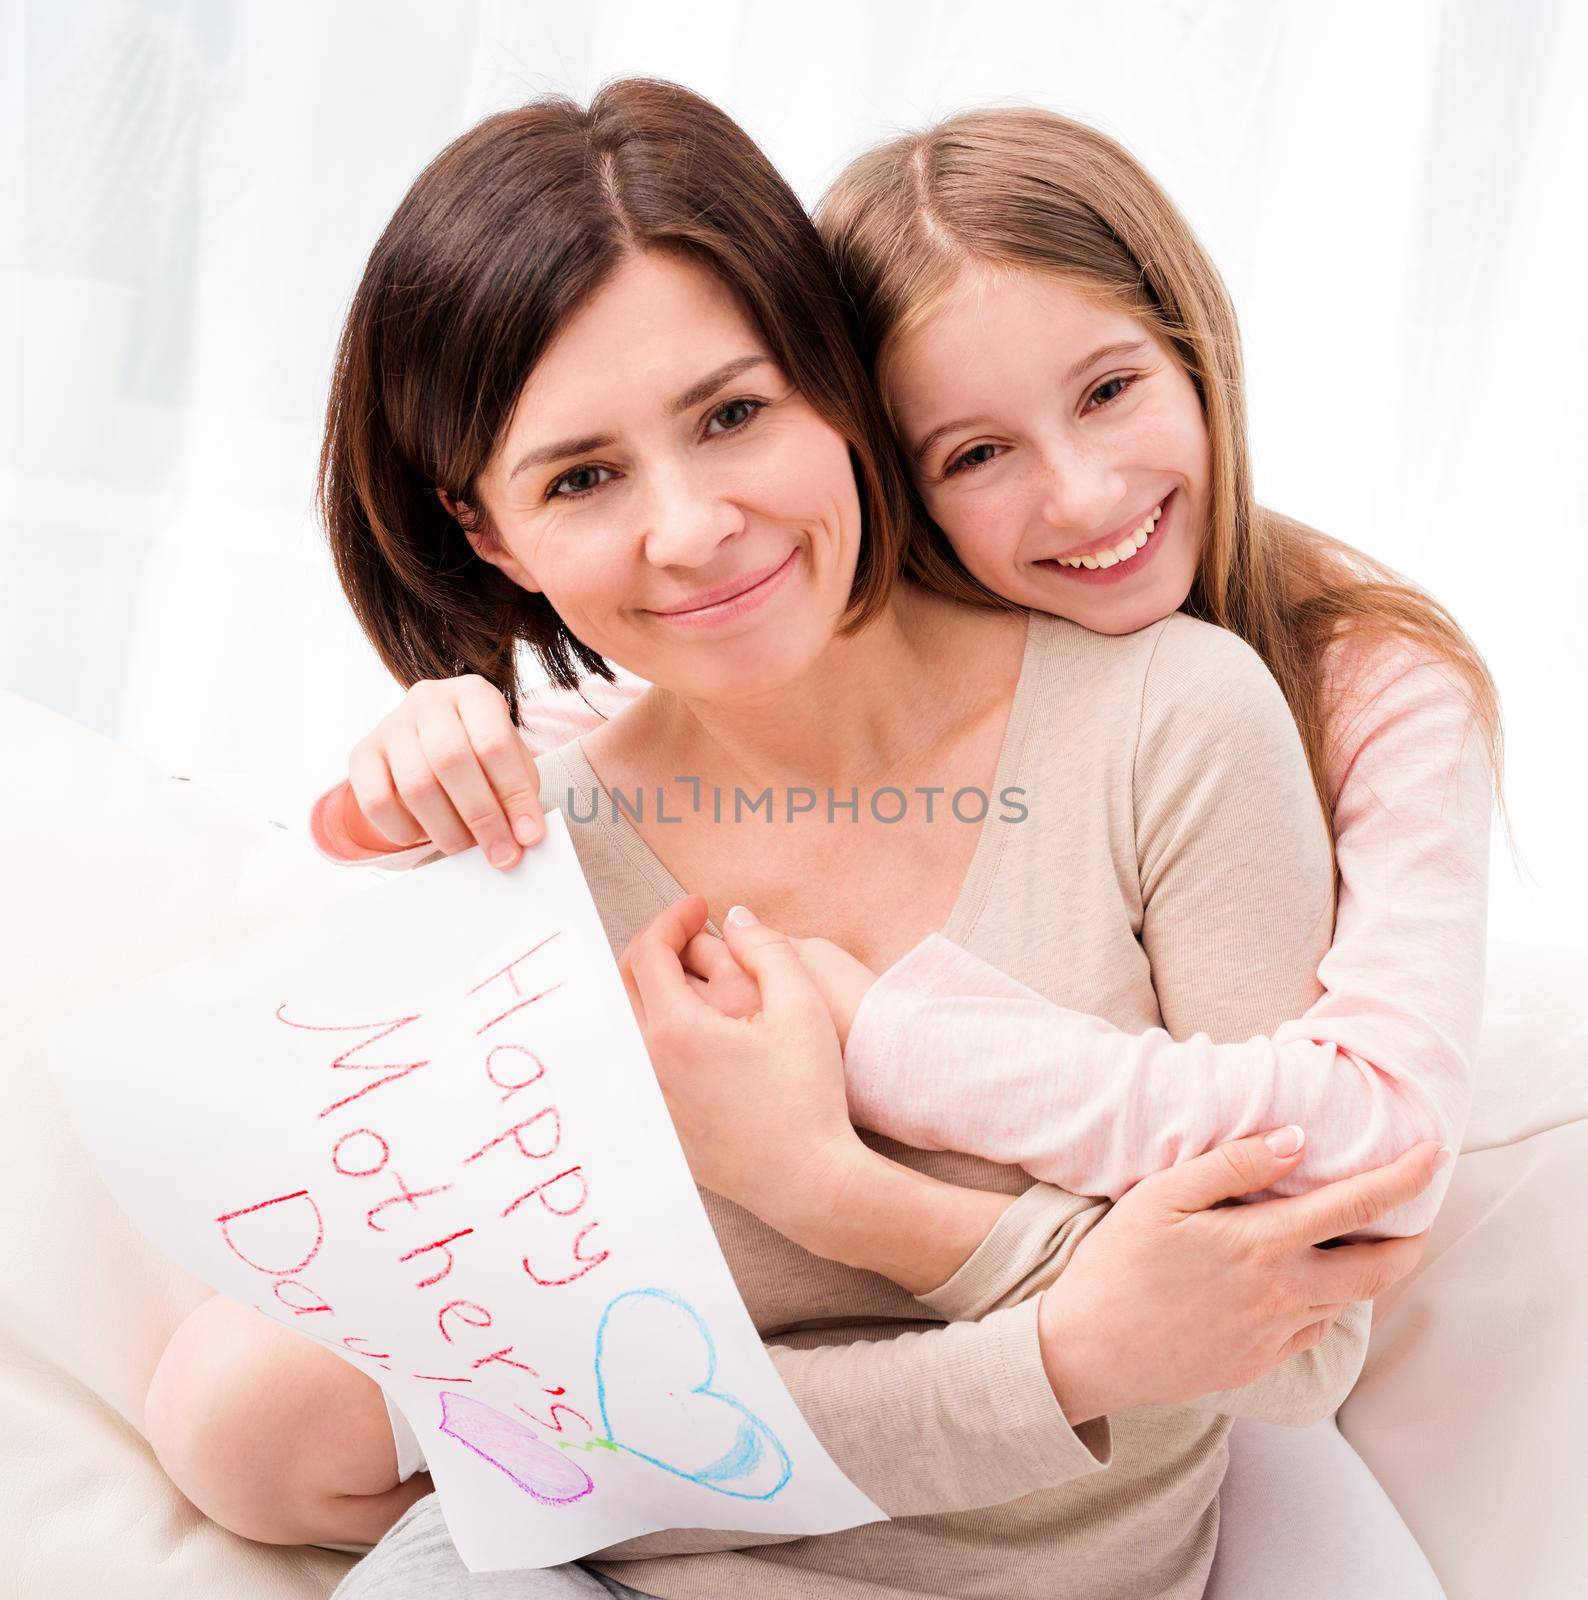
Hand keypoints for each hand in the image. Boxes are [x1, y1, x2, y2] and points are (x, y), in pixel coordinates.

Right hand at [343, 675, 545, 868]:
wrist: (429, 739)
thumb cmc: (480, 751)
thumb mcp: (510, 759)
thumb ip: (520, 790)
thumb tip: (524, 835)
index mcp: (474, 693)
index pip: (494, 744)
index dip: (514, 795)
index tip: (529, 835)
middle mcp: (429, 700)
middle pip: (451, 761)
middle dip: (481, 817)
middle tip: (501, 853)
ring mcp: (391, 725)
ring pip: (415, 785)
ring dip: (446, 830)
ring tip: (467, 849)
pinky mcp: (362, 754)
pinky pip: (376, 802)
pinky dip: (404, 830)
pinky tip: (425, 836)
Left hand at [619, 897, 864, 1237]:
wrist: (810, 1183)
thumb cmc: (809, 1095)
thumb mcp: (801, 1006)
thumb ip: (766, 948)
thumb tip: (735, 917)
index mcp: (675, 1030)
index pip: (649, 951)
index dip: (673, 917)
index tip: (702, 907)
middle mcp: (648, 1065)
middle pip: (625, 983)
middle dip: (657, 946)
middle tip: (696, 934)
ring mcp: (651, 1100)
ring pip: (630, 1024)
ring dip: (654, 989)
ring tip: (698, 976)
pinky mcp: (662, 1128)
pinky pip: (643, 1063)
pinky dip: (658, 1030)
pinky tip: (699, 1030)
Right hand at [1036, 1127, 1443, 1423]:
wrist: (1088, 1351)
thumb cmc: (1117, 1264)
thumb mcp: (1161, 1196)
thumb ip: (1232, 1164)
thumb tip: (1295, 1139)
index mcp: (1263, 1244)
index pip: (1358, 1206)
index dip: (1405, 1177)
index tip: (1433, 1153)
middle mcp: (1283, 1294)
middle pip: (1381, 1270)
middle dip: (1413, 1238)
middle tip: (1419, 1210)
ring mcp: (1274, 1334)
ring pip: (1349, 1300)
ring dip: (1369, 1268)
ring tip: (1360, 1237)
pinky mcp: (1259, 1361)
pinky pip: (1314, 1328)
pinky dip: (1327, 1300)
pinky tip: (1304, 1280)